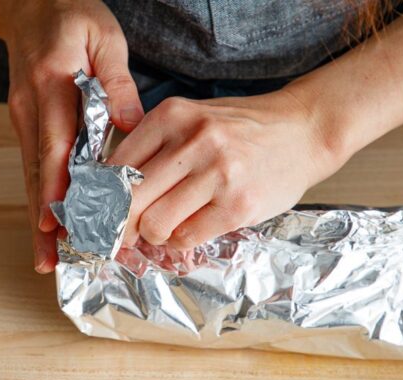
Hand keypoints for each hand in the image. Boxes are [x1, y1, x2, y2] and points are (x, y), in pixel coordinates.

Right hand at [0, 0, 143, 272]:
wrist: (31, 5)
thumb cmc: (73, 18)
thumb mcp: (103, 37)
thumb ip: (115, 80)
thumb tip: (127, 123)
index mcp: (51, 86)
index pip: (56, 144)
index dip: (57, 185)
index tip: (62, 219)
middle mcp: (30, 108)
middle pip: (37, 171)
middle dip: (44, 219)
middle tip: (51, 260)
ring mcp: (24, 118)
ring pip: (31, 175)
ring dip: (39, 218)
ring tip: (48, 259)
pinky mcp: (27, 124)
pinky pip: (35, 166)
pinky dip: (41, 198)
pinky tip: (50, 228)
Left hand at [106, 92, 343, 250]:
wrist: (304, 131)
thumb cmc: (245, 129)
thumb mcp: (195, 119)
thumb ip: (155, 146)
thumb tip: (109, 192)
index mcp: (173, 115)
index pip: (115, 166)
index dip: (100, 198)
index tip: (98, 214)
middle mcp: (194, 142)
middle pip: (128, 198)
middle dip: (119, 223)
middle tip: (119, 234)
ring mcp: (218, 174)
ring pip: (154, 223)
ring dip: (153, 234)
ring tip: (166, 227)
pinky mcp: (238, 205)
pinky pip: (187, 237)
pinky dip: (181, 241)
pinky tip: (192, 228)